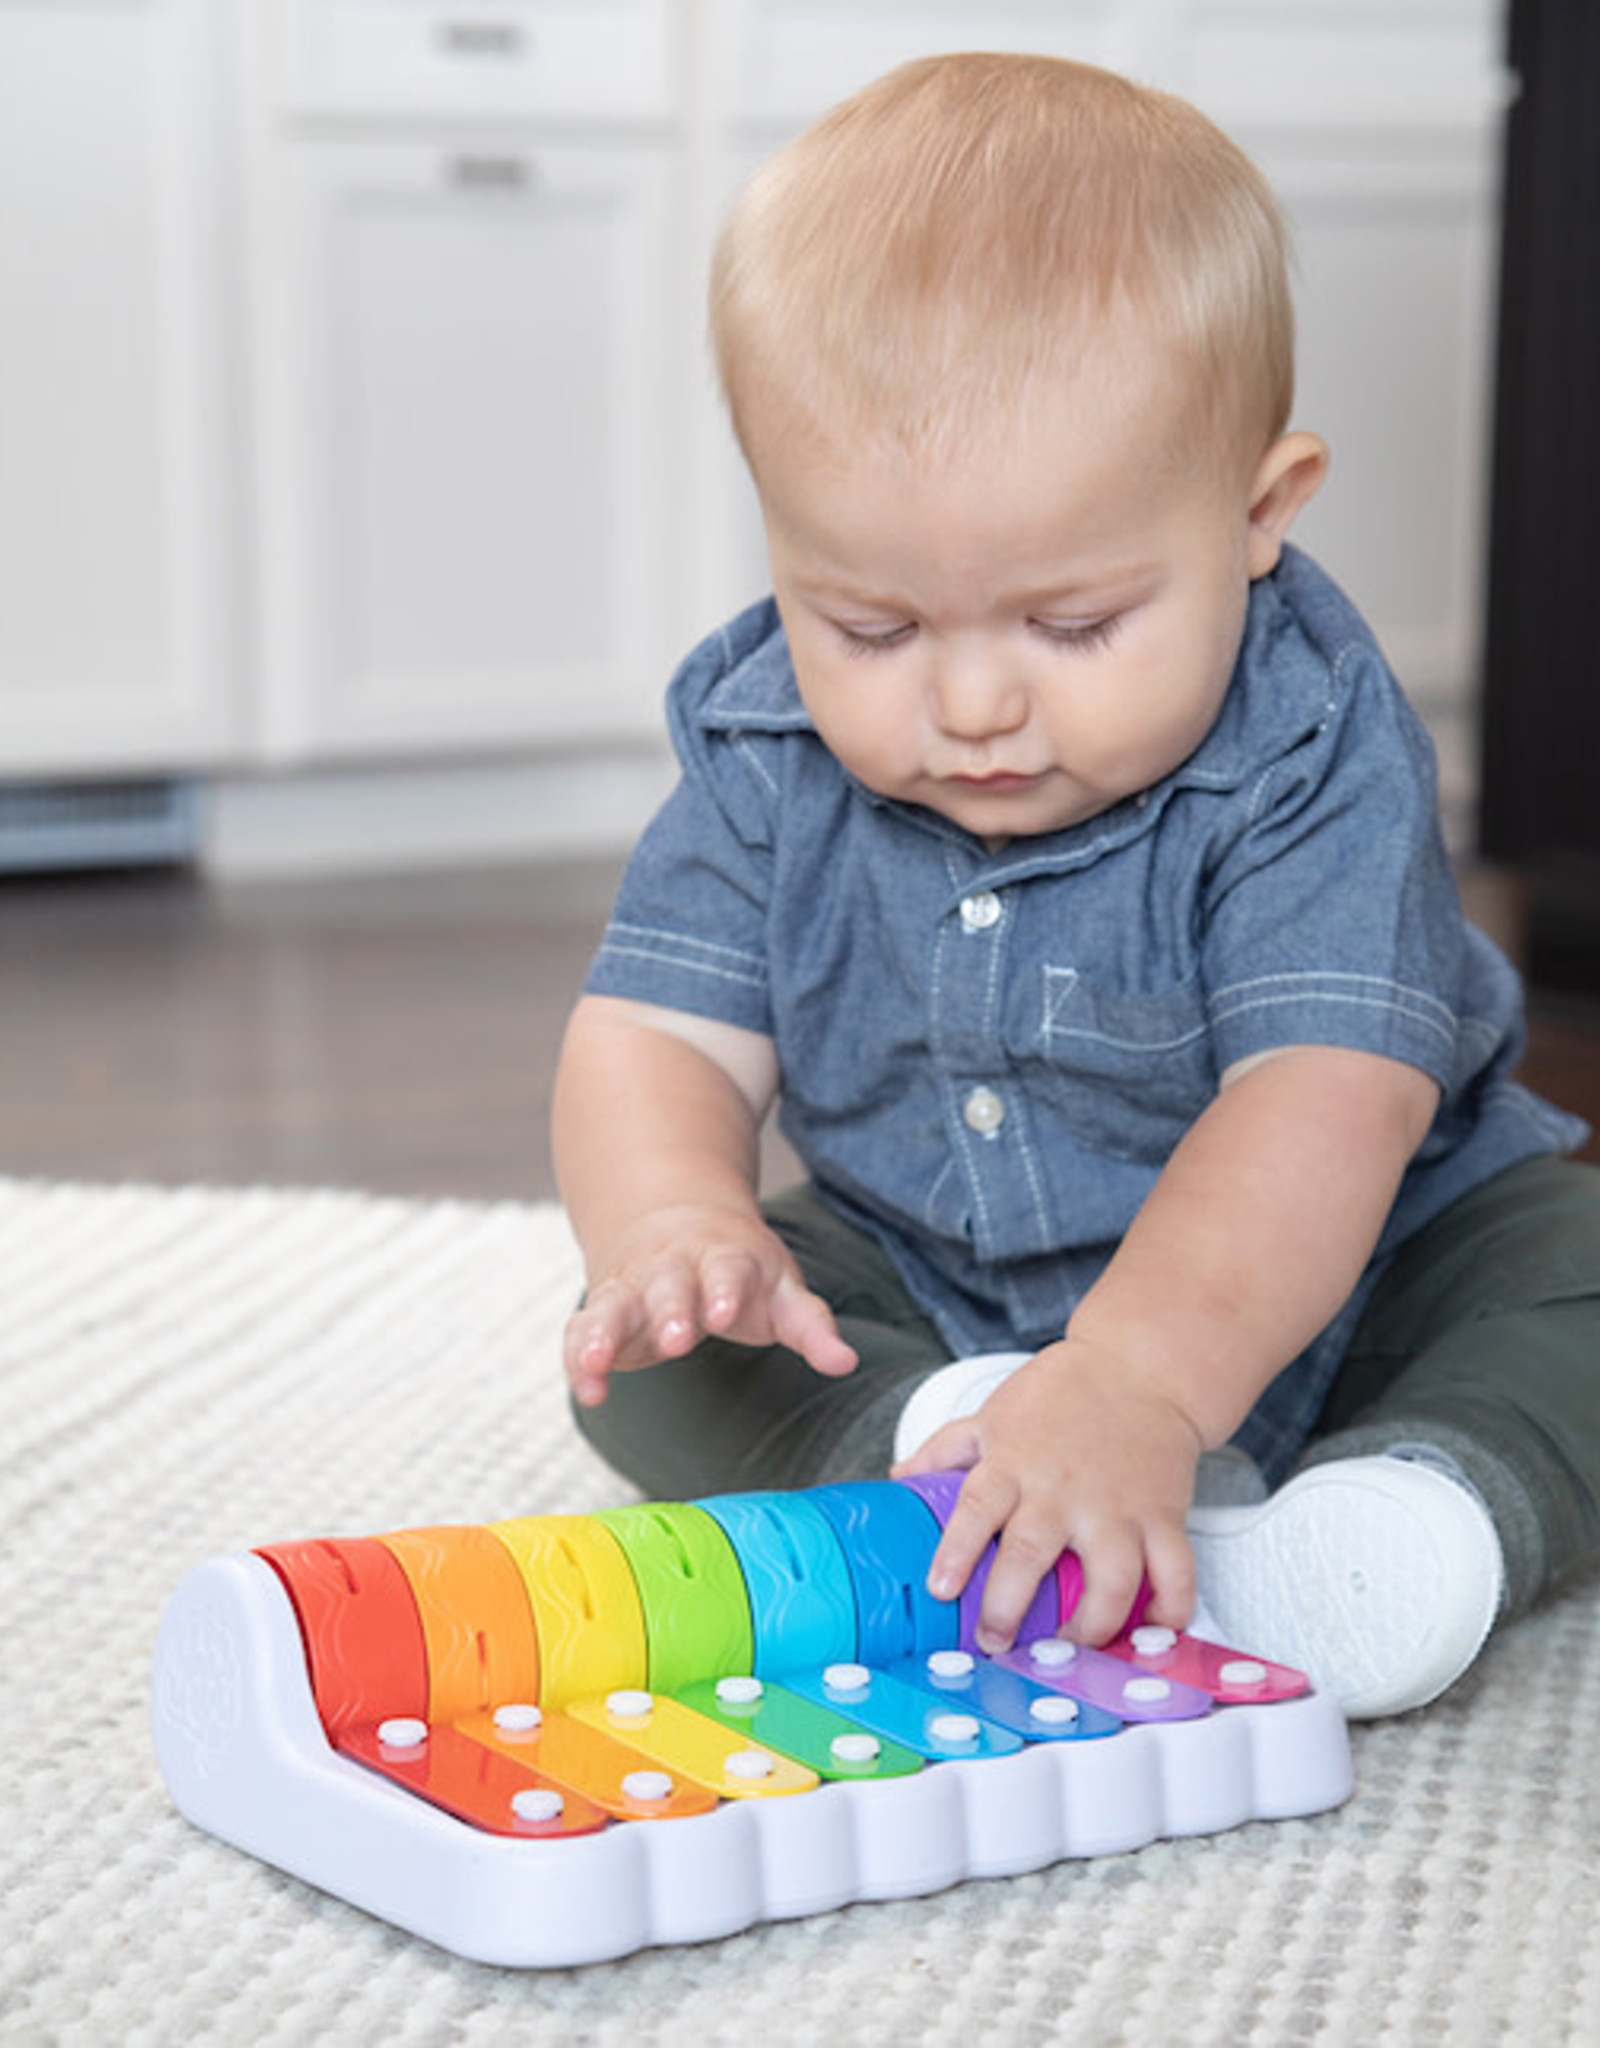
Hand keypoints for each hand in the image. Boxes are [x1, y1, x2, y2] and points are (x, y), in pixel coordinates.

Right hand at [563, 1203, 857, 1406]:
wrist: (673, 1224)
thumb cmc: (740, 1272)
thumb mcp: (779, 1290)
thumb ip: (810, 1326)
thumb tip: (845, 1362)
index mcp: (723, 1258)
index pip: (726, 1269)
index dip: (724, 1289)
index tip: (724, 1314)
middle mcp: (672, 1269)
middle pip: (668, 1286)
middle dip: (669, 1311)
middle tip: (675, 1341)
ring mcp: (633, 1289)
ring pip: (613, 1305)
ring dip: (603, 1332)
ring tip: (597, 1361)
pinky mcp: (603, 1313)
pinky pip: (582, 1331)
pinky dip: (579, 1357)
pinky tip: (588, 1390)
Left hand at [891, 1337, 1202, 1651]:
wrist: (1140, 1366)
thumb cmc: (1065, 1391)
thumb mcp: (994, 1413)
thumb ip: (946, 1449)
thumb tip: (901, 1477)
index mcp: (1015, 1463)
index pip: (976, 1507)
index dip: (956, 1551)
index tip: (941, 1588)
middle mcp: (1063, 1490)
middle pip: (1031, 1553)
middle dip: (1008, 1606)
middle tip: (995, 1639)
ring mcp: (1117, 1507)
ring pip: (1111, 1578)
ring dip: (1092, 1624)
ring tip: (1071, 1647)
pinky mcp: (1163, 1516)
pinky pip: (1175, 1572)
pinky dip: (1171, 1609)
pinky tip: (1153, 1629)